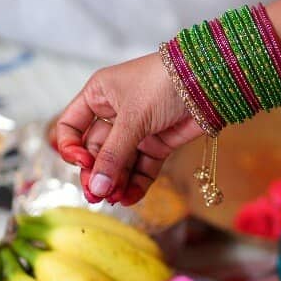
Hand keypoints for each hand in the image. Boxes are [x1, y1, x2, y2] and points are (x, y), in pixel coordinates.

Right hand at [52, 54, 203, 205]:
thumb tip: (97, 187)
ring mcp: (137, 130)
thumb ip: (113, 155)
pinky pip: (141, 169)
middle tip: (96, 195)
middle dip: (96, 173)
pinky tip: (129, 198)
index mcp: (98, 96)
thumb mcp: (132, 117)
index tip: (82, 163)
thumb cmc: (163, 83)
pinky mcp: (158, 144)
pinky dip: (135, 184)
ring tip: (115, 199)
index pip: (71, 127)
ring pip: (119, 163)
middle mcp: (114, 113)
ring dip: (115, 182)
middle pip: (95, 151)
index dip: (71, 148)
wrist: (209, 81)